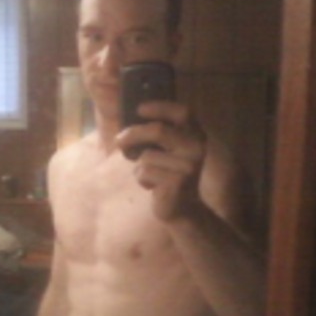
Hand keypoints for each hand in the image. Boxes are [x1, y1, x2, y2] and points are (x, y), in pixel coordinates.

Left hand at [116, 101, 206, 221]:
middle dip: (133, 134)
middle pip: (158, 131)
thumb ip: (159, 135)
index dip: (160, 107)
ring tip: (150, 176)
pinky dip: (141, 179)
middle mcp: (196, 148)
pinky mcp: (176, 182)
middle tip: (118, 140)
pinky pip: (144, 173)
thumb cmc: (169, 175)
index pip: (183, 112)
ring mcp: (187, 165)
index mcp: (196, 135)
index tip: (139, 109)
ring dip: (139, 167)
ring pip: (146, 156)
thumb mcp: (169, 151)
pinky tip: (152, 187)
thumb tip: (130, 119)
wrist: (183, 208)